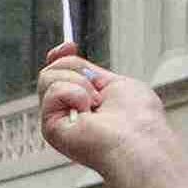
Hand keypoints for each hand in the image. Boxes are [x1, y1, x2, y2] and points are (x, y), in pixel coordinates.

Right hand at [32, 48, 174, 186]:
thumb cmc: (138, 119)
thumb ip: (89, 72)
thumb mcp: (115, 82)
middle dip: (75, 67)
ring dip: (80, 84)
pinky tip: (87, 112)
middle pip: (51, 71)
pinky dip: (75, 94)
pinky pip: (53, 91)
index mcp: (84, 103)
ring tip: (95, 104)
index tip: (70, 46)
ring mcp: (57, 120)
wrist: (139, 141)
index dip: (60, 56)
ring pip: (48, 78)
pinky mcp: (49, 128)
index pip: (59, 74)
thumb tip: (68, 55)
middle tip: (97, 89)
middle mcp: (67, 112)